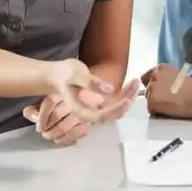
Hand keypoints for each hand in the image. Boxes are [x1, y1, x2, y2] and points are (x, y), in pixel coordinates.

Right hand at [22, 79, 138, 145]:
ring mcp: (96, 108)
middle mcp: (90, 112)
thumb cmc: (63, 75)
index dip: (115, 109)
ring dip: (128, 97)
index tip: (127, 99)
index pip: (101, 115)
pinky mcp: (100, 102)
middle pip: (112, 113)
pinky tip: (131, 83)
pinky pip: (115, 102)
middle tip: (135, 83)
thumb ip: (91, 82)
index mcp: (80, 110)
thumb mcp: (75, 74)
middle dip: (126, 100)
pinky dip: (124, 94)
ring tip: (136, 81)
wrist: (56, 75)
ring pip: (116, 108)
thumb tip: (109, 89)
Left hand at [141, 64, 191, 118]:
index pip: (146, 78)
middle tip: (169, 99)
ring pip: (149, 99)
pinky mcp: (153, 100)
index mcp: (161, 68)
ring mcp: (152, 88)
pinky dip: (158, 112)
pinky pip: (151, 109)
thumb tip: (160, 87)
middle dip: (155, 95)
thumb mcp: (177, 76)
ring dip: (157, 104)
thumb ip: (165, 78)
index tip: (161, 92)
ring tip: (171, 104)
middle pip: (148, 89)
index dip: (154, 87)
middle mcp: (154, 75)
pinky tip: (170, 109)